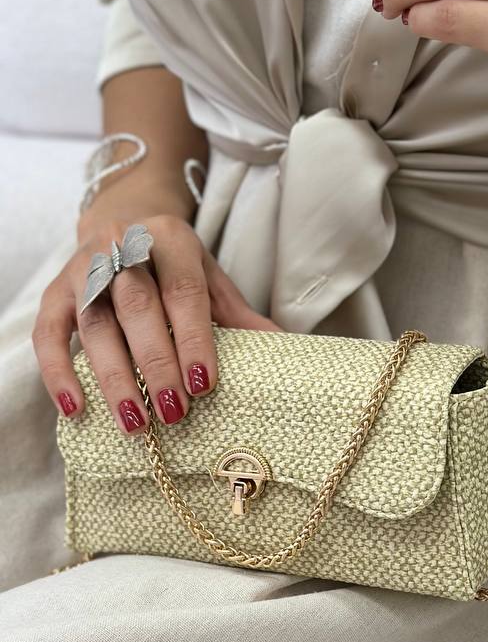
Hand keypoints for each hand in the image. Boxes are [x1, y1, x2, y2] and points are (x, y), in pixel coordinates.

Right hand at [34, 211, 280, 433]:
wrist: (123, 218)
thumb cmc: (175, 264)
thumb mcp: (210, 279)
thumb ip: (239, 316)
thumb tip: (286, 352)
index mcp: (171, 240)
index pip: (183, 291)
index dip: (193, 338)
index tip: (204, 384)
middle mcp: (122, 246)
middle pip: (136, 307)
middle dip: (156, 363)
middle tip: (173, 412)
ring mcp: (82, 268)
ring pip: (94, 324)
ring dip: (114, 377)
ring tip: (135, 423)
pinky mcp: (54, 291)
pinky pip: (47, 333)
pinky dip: (58, 372)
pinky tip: (76, 408)